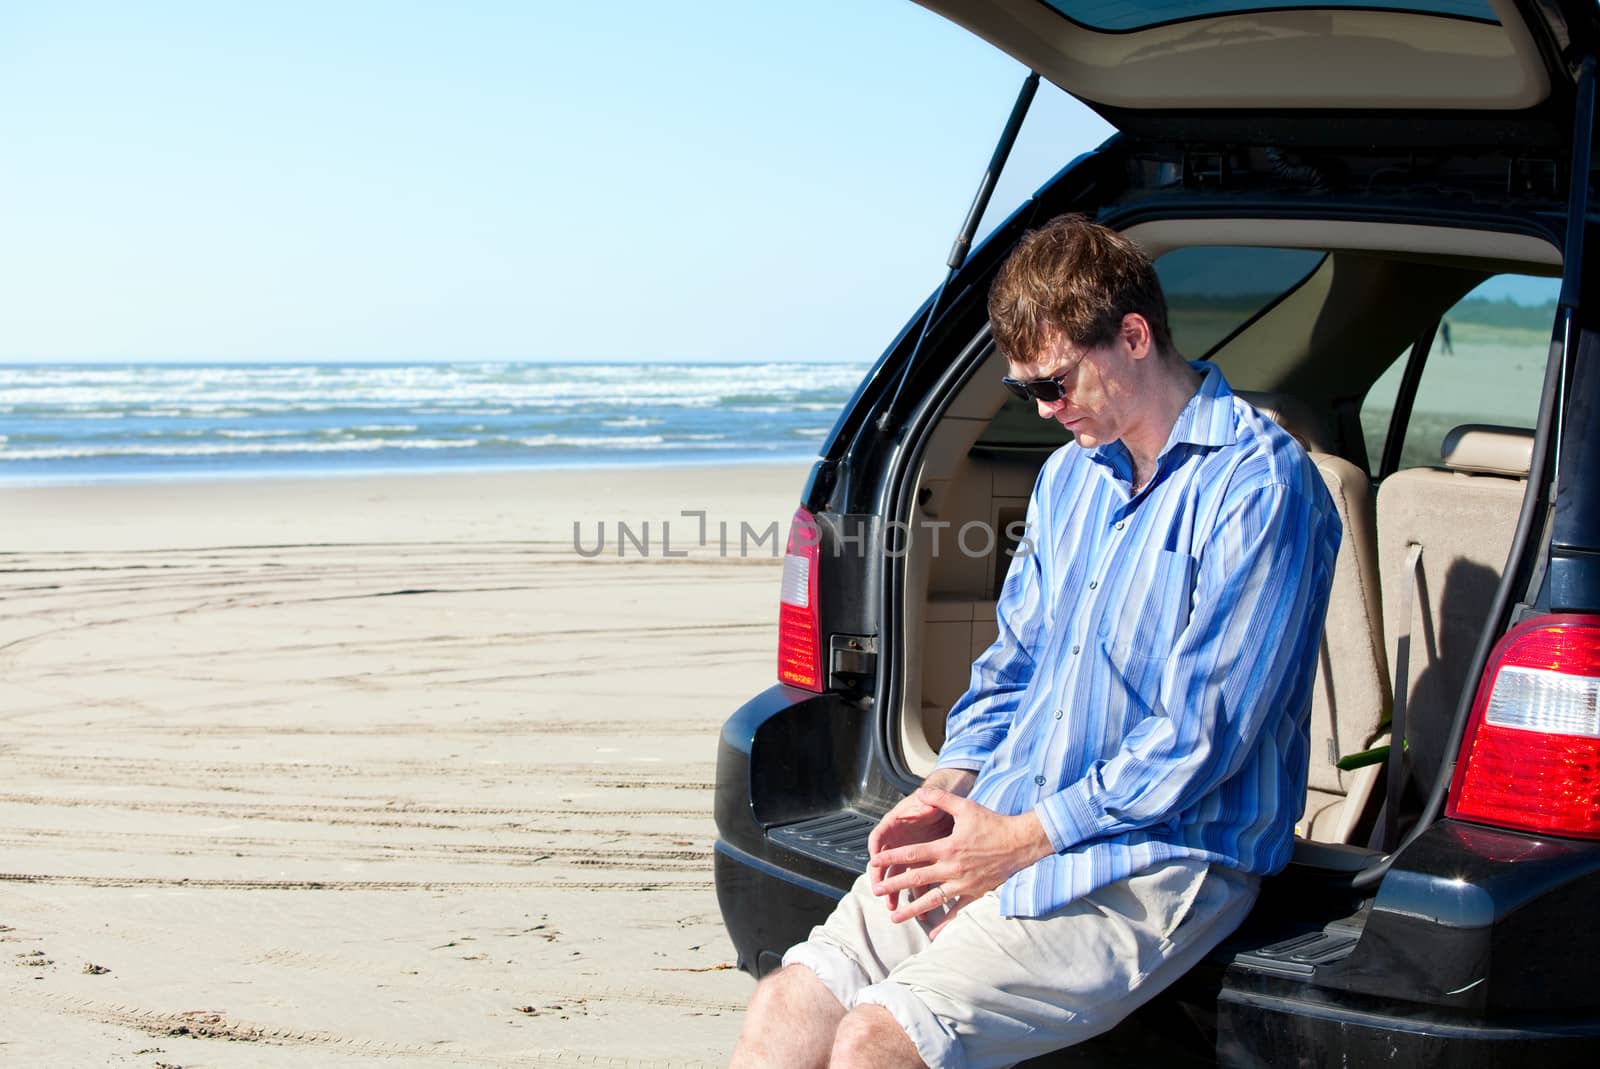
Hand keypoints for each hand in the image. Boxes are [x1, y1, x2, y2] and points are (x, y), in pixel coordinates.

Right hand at [865, 784, 957, 901]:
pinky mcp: (921, 865)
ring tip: (893, 908)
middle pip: (884, 862)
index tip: (874, 862)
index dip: (875, 850)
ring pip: (897, 876)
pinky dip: (916, 895)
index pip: (878, 838)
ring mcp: (908, 856)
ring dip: (894, 891)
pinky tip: (919, 909)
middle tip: (879, 892)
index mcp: (894, 826)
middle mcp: (897, 843)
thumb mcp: (929, 802)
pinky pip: (916, 882)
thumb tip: (923, 798)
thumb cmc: (933, 804)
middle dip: (881, 879)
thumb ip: (926, 802)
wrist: (946, 811)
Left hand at [868, 787, 1053, 936]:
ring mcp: (963, 884)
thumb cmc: (992, 823)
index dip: (891, 857)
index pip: (912, 854)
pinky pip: (957, 911)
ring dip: (912, 909)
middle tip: (876, 890)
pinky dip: (945, 923)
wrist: (1019, 842)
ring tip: (894, 917)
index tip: (874, 863)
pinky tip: (933, 934)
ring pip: (932, 899)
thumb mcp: (965, 807)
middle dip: (894, 885)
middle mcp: (952, 868)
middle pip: (917, 879)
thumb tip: (920, 792)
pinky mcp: (975, 893)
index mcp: (947, 848)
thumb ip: (941, 799)